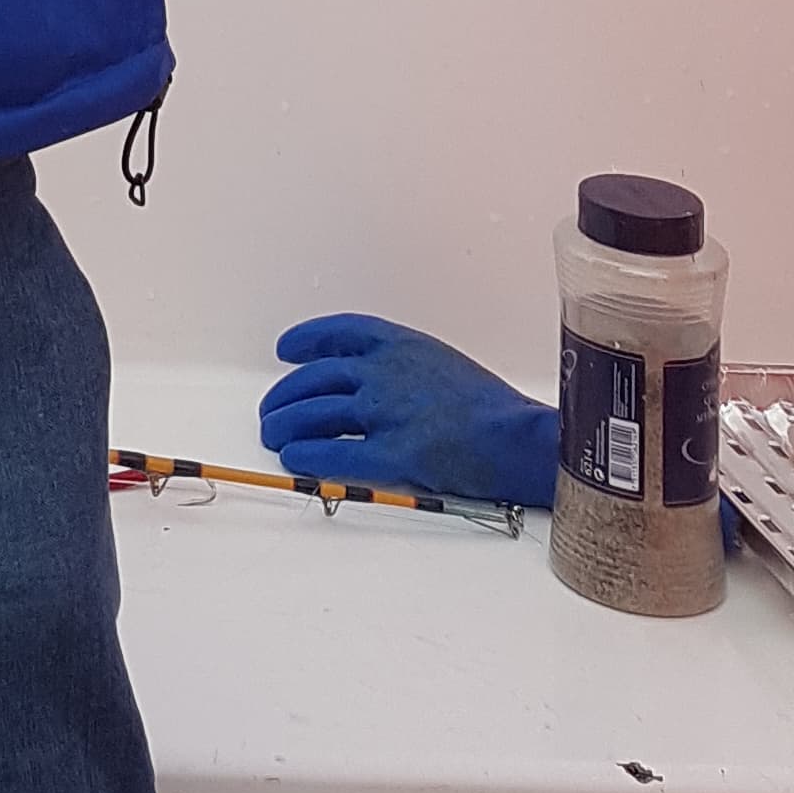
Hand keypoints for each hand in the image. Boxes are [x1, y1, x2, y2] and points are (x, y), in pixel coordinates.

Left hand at [260, 314, 558, 512]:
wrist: (521, 439)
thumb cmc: (495, 408)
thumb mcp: (444, 365)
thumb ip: (405, 370)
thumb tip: (373, 387)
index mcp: (400, 345)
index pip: (339, 333)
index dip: (307, 340)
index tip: (287, 349)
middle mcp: (384, 372)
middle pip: (317, 379)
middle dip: (286, 394)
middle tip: (272, 409)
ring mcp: (386, 411)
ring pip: (318, 414)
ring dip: (288, 425)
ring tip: (273, 435)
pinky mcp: (393, 453)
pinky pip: (336, 454)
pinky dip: (309, 456)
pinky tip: (295, 459)